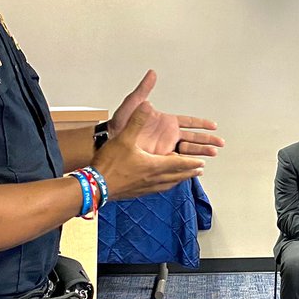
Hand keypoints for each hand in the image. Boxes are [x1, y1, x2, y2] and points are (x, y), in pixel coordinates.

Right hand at [93, 102, 211, 199]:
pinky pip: (158, 189)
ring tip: (185, 177)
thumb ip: (137, 120)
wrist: (95, 186)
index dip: (192, 162)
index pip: (179, 163)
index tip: (202, 162)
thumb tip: (147, 105)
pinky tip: (161, 184)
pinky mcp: (138, 192)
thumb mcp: (124, 138)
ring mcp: (146, 187)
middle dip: (190, 172)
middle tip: (200, 170)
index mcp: (154, 165)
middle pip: (178, 176)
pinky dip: (165, 185)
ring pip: (169, 184)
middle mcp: (154, 178)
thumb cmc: (109, 164)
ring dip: (180, 179)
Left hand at [108, 70, 223, 156]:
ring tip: (213, 154)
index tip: (213, 126)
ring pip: (188, 150)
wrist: (109, 143)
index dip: (201, 124)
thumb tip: (152, 73)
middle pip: (193, 138)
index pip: (188, 122)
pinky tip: (197, 167)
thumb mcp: (132, 105)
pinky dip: (188, 164)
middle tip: (220, 144)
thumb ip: (144, 90)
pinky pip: (177, 162)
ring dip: (200, 152)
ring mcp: (165, 148)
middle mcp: (167, 135)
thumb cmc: (118, 124)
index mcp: (165, 122)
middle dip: (207, 141)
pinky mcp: (160, 160)